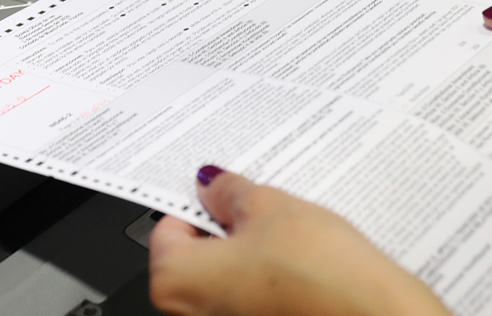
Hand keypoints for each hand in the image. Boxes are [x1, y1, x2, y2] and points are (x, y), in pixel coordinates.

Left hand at [148, 167, 448, 315]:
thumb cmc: (322, 277)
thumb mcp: (271, 209)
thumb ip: (231, 194)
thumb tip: (213, 186)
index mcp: (176, 283)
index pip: (169, 229)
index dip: (201, 206)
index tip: (227, 195)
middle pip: (197, 260)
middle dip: (228, 233)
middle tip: (263, 213)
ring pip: (227, 284)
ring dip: (251, 260)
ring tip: (290, 241)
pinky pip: (253, 305)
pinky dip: (270, 286)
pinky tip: (303, 271)